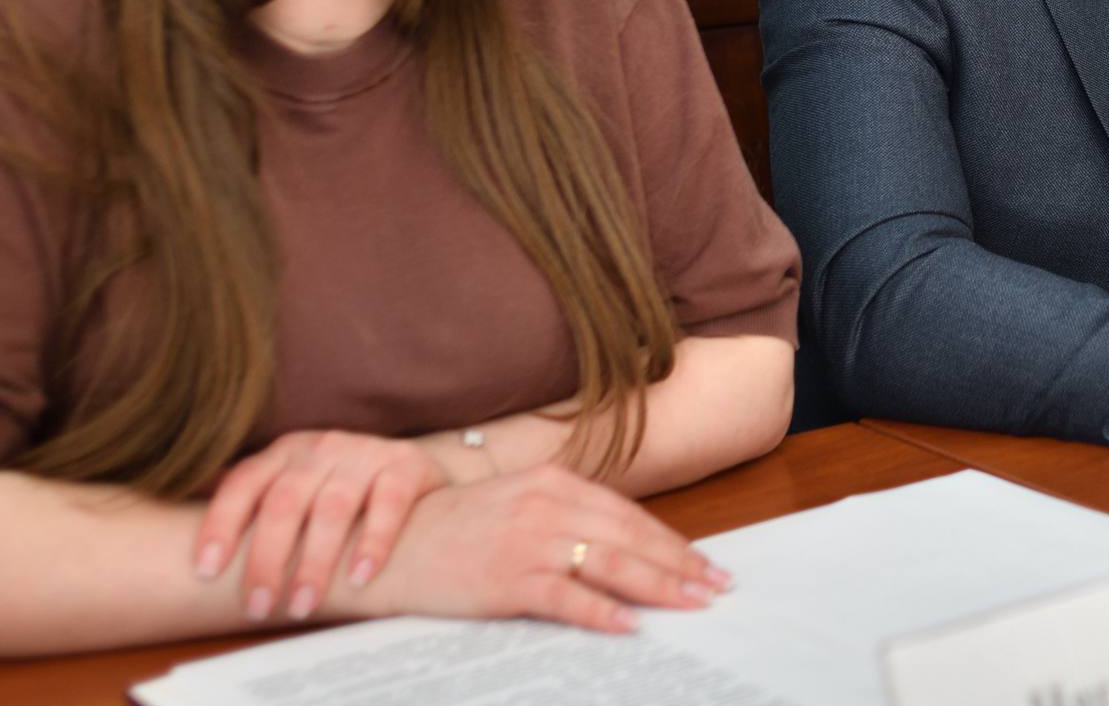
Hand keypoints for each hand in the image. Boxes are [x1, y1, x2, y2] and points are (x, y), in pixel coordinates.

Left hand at [196, 430, 456, 620]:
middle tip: (259, 606)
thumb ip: (251, 494)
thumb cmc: (341, 486)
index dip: (221, 525)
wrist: (415, 470)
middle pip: (285, 502)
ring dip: (314, 562)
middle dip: (268, 559)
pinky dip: (373, 542)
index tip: (206, 571)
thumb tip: (183, 496)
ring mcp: (365, 453)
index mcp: (285, 450)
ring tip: (303, 605)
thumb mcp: (293, 481)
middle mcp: (322, 447)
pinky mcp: (406, 465)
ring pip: (332, 508)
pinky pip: (388, 504)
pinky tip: (360, 576)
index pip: (244, 484)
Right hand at [365, 465, 727, 633]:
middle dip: (679, 565)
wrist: (391, 543)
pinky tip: (630, 624)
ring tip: (692, 604)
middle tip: (716, 587)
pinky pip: (567, 597)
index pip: (628, 516)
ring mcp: (528, 541)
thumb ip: (565, 518)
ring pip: (611, 564)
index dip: (671, 541)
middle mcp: (547, 505)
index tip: (703, 562)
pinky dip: (603, 612)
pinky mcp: (508, 578)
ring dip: (659, 587)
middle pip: (630, 538)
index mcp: (553, 483)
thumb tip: (620, 547)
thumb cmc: (455, 528)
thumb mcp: (516, 505)